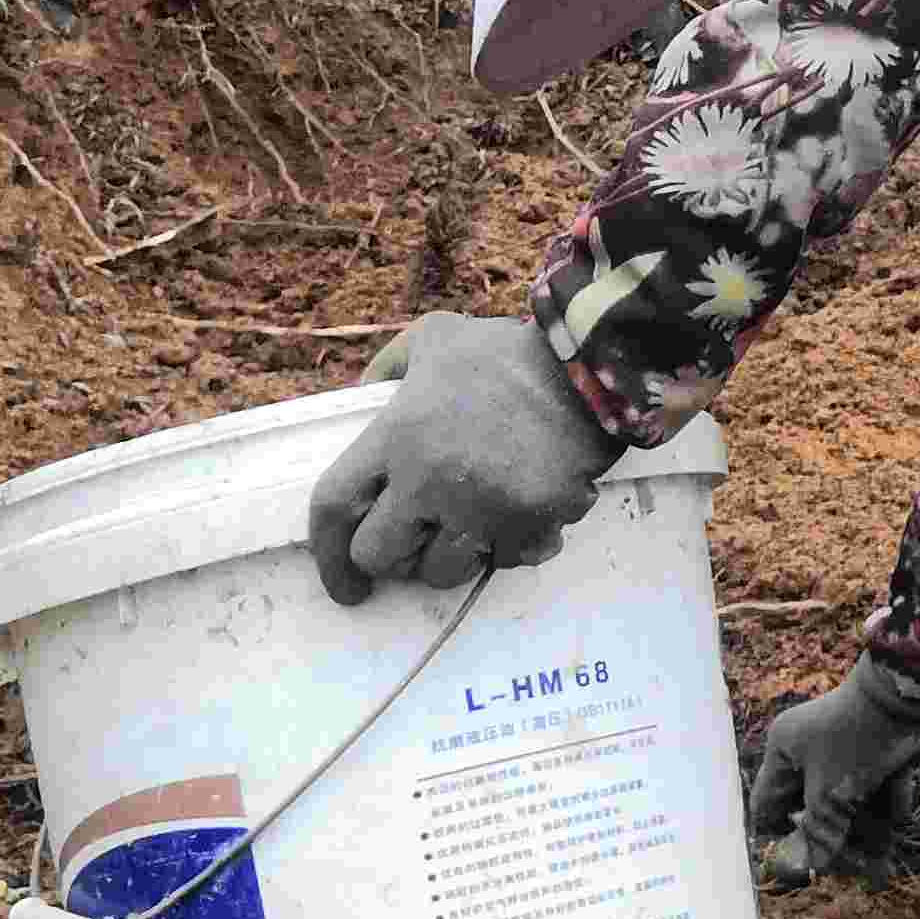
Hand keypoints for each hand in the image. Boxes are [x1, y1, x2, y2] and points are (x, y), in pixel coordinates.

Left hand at [303, 315, 619, 603]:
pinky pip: (506, 562)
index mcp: (397, 435)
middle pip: (380, 554)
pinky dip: (510, 549)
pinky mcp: (531, 523)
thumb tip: (362, 398)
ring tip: (471, 529)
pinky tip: (520, 518)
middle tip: (414, 546)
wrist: (593, 364)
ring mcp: (482, 506)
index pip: (334, 507)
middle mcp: (430, 479)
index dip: (326, 552)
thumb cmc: (510, 353)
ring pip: (442, 572)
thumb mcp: (436, 336)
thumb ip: (391, 365)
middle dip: (393, 558)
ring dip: (450, 558)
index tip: (343, 582)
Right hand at [746, 655, 919, 881]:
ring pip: (852, 802)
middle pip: (816, 810)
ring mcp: (847, 751)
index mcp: (785, 752)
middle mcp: (811, 751)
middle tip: (858, 868)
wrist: (910, 695)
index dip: (779, 837)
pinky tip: (903, 789)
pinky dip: (892, 795)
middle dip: (840, 840)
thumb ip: (819, 832)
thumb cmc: (856, 742)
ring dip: (871, 827)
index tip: (797, 869)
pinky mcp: (880, 752)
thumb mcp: (831, 794)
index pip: (767, 804)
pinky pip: (880, 786)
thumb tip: (813, 867)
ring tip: (886, 858)